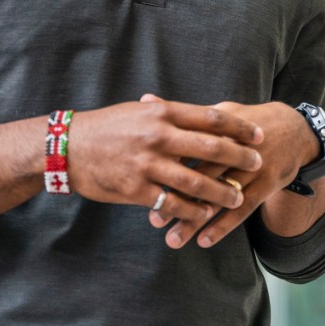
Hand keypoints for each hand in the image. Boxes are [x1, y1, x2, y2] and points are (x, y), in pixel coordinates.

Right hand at [67, 98, 264, 228]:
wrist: (67, 148)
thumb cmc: (105, 128)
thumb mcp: (136, 111)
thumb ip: (166, 113)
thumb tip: (195, 113)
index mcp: (161, 113)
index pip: (210, 117)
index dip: (238, 128)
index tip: (257, 135)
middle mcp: (158, 136)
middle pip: (210, 148)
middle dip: (239, 158)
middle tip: (257, 164)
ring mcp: (147, 164)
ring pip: (195, 181)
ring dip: (221, 191)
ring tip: (237, 196)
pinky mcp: (136, 189)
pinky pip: (172, 203)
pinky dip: (192, 210)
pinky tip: (204, 214)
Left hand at [146, 98, 318, 248]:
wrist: (295, 129)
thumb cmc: (246, 123)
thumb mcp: (219, 113)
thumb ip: (183, 114)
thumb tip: (146, 99)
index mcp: (219, 125)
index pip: (188, 146)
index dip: (167, 166)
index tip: (145, 184)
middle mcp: (236, 145)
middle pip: (202, 175)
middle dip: (177, 199)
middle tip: (154, 220)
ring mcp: (255, 165)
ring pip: (220, 196)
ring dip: (196, 220)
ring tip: (173, 239)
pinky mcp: (268, 182)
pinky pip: (244, 208)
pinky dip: (223, 226)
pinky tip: (204, 241)